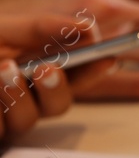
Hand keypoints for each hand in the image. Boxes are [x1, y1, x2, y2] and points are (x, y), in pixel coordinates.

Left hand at [0, 15, 111, 139]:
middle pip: (57, 105)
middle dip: (57, 88)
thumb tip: (86, 28)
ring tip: (4, 71)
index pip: (74, 75)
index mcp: (32, 71)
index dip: (94, 69)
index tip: (108, 56)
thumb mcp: (3, 28)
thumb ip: (42, 26)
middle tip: (48, 67)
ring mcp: (1, 119)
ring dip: (18, 97)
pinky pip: (0, 131)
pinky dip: (0, 114)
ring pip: (26, 121)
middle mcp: (20, 97)